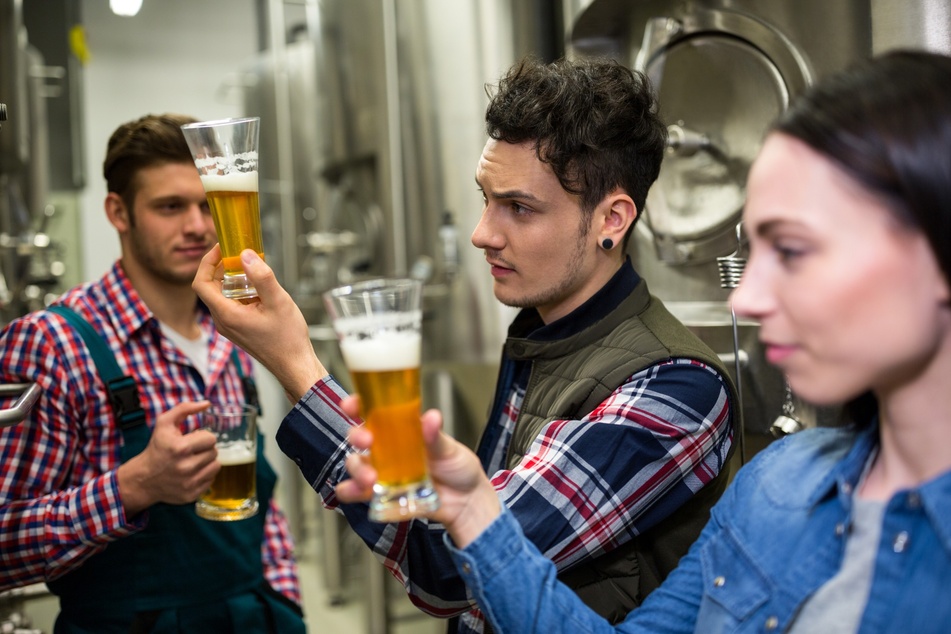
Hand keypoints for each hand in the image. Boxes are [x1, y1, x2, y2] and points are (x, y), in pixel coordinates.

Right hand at [117, 401, 218, 516]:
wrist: (143, 478)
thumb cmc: (157, 448)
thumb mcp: (164, 423)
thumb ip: (185, 408)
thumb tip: (207, 403)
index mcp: (180, 448)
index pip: (211, 438)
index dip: (203, 437)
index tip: (192, 439)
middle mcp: (185, 467)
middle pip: (214, 452)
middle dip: (205, 449)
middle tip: (192, 451)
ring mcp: (189, 483)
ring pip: (216, 466)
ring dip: (207, 462)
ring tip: (194, 461)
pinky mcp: (191, 495)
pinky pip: (211, 480)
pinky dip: (204, 475)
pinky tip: (192, 473)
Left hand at [192, 245, 327, 400]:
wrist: (294, 364)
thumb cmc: (288, 339)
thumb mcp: (278, 301)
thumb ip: (261, 276)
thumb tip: (246, 255)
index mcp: (227, 315)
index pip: (201, 283)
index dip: (207, 262)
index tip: (221, 248)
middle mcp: (223, 321)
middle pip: (210, 287)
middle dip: (222, 267)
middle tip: (240, 254)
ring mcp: (230, 326)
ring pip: (222, 295)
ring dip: (233, 279)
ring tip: (253, 270)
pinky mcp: (238, 328)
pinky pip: (232, 304)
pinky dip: (241, 291)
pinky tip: (259, 288)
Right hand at [335, 397, 501, 546]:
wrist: (466, 502)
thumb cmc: (457, 468)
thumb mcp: (450, 448)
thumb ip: (436, 436)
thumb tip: (432, 417)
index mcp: (401, 429)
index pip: (373, 411)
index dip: (357, 405)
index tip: (351, 405)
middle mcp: (387, 448)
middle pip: (358, 437)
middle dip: (356, 436)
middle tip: (367, 441)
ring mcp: (382, 471)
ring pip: (355, 464)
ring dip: (356, 468)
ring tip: (370, 478)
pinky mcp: (381, 494)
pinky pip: (356, 492)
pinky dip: (351, 492)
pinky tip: (357, 492)